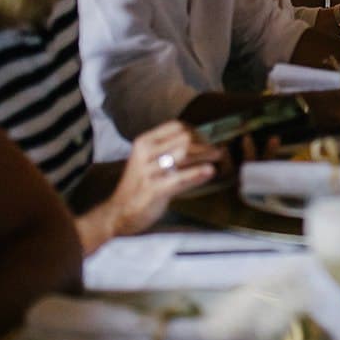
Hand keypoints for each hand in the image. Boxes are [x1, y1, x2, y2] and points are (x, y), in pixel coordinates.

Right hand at [106, 121, 221, 237]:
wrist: (119, 213)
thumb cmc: (141, 185)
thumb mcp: (150, 161)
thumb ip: (171, 150)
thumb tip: (206, 142)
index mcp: (144, 142)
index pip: (176, 126)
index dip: (196, 131)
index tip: (209, 140)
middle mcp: (144, 153)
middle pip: (184, 139)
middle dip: (205, 143)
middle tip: (219, 150)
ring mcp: (147, 171)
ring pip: (184, 154)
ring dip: (206, 155)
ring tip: (220, 157)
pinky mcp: (152, 189)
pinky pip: (180, 178)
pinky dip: (198, 173)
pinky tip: (210, 172)